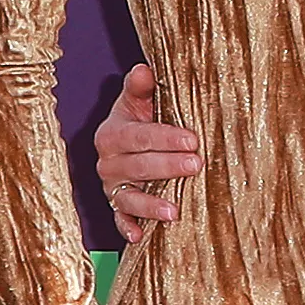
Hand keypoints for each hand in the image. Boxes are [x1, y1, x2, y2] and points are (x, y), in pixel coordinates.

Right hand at [94, 66, 200, 244]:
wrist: (130, 144)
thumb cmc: (141, 119)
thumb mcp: (139, 102)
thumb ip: (141, 88)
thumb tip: (144, 69)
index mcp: (112, 134)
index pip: (139, 137)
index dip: (165, 138)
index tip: (192, 139)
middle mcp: (107, 163)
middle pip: (137, 167)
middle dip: (167, 167)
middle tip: (197, 165)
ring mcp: (111, 188)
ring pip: (128, 198)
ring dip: (149, 206)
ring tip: (174, 211)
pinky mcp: (116, 207)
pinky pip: (119, 220)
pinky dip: (128, 228)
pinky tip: (141, 236)